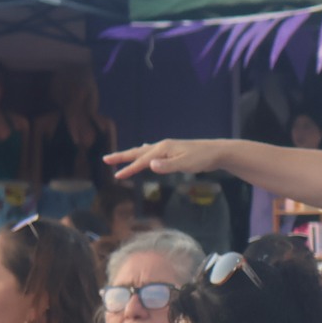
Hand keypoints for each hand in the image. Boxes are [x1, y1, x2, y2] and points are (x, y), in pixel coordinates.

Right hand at [105, 138, 224, 180]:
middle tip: (106, 159)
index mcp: (163, 149)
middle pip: (138, 152)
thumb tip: (150, 165)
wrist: (216, 152)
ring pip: (144, 151)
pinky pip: (152, 152)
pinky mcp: (172, 152)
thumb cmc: (201, 159)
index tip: (117, 176)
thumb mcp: (185, 164)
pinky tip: (144, 154)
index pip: (142, 160)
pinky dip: (143, 154)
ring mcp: (167, 148)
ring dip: (131, 155)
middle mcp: (162, 146)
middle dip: (122, 157)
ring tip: (119, 157)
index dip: (129, 169)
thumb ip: (167, 166)